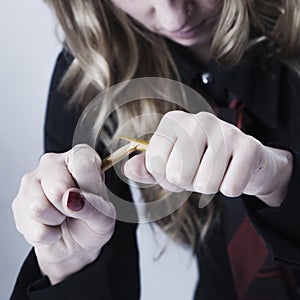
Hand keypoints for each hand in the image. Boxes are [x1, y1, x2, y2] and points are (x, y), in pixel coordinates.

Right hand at [12, 144, 115, 283]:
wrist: (76, 244)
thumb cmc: (92, 222)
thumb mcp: (105, 216)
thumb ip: (93, 206)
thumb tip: (71, 199)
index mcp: (80, 157)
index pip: (82, 161)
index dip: (86, 185)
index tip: (90, 195)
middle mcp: (54, 163)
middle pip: (57, 186)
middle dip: (69, 207)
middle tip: (76, 209)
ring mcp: (32, 180)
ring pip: (38, 206)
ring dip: (55, 221)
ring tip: (63, 217)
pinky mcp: (18, 203)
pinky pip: (31, 226)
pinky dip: (46, 235)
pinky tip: (51, 227)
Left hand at [123, 111, 292, 206]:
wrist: (241, 160)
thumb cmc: (200, 162)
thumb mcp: (169, 165)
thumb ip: (148, 168)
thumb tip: (128, 168)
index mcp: (174, 121)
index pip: (154, 163)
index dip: (165, 175)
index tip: (177, 166)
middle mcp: (199, 119)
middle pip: (177, 174)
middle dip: (187, 182)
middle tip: (199, 171)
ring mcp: (225, 130)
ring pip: (204, 183)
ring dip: (209, 186)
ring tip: (215, 171)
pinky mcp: (249, 146)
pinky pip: (230, 187)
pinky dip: (229, 188)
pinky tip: (232, 173)